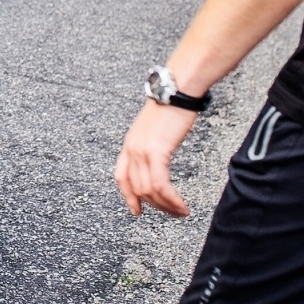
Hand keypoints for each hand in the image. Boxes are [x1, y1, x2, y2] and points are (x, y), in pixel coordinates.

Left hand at [113, 101, 197, 217]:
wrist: (177, 90)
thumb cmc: (172, 104)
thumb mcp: (155, 128)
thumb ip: (153, 144)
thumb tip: (161, 157)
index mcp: (129, 143)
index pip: (121, 176)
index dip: (128, 196)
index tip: (136, 210)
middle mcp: (131, 149)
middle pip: (136, 188)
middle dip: (155, 206)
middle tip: (172, 213)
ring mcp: (141, 151)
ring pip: (148, 191)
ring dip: (166, 206)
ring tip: (181, 212)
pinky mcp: (155, 151)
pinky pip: (160, 184)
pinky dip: (172, 199)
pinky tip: (182, 205)